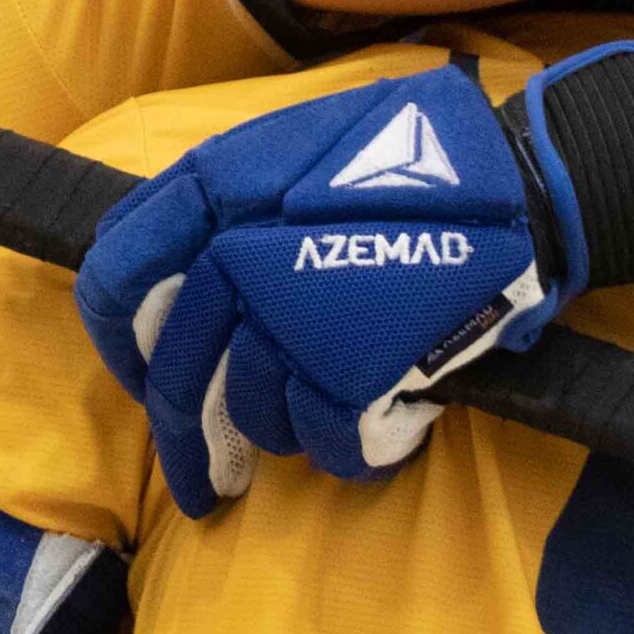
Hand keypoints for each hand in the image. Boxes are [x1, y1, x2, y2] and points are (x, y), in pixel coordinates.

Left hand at [76, 43, 633, 509]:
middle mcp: (233, 259)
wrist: (520, 188)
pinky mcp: (349, 375)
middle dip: (186, 447)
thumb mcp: (294, 147)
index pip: (113, 281)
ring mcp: (288, 320)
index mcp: (210, 191)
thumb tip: (173, 284)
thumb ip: (223, 206)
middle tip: (203, 486)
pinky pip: (322, 442)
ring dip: (284, 433)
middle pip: (179, 380)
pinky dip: (348, 448)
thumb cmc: (415, 159)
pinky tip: (380, 424)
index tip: (141, 376)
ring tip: (330, 413)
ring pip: (253, 416)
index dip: (120, 341)